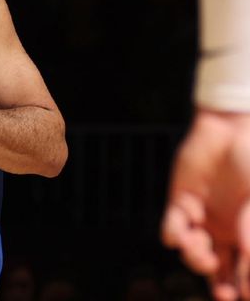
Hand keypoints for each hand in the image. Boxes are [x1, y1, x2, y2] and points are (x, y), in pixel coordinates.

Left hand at [161, 110, 249, 300]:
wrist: (233, 131)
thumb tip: (249, 272)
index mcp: (248, 234)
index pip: (243, 272)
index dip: (242, 288)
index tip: (241, 296)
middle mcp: (225, 231)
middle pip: (217, 270)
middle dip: (218, 285)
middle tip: (221, 294)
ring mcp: (202, 217)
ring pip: (193, 252)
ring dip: (196, 259)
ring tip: (203, 253)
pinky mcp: (181, 201)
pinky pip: (171, 227)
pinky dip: (174, 234)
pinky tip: (180, 235)